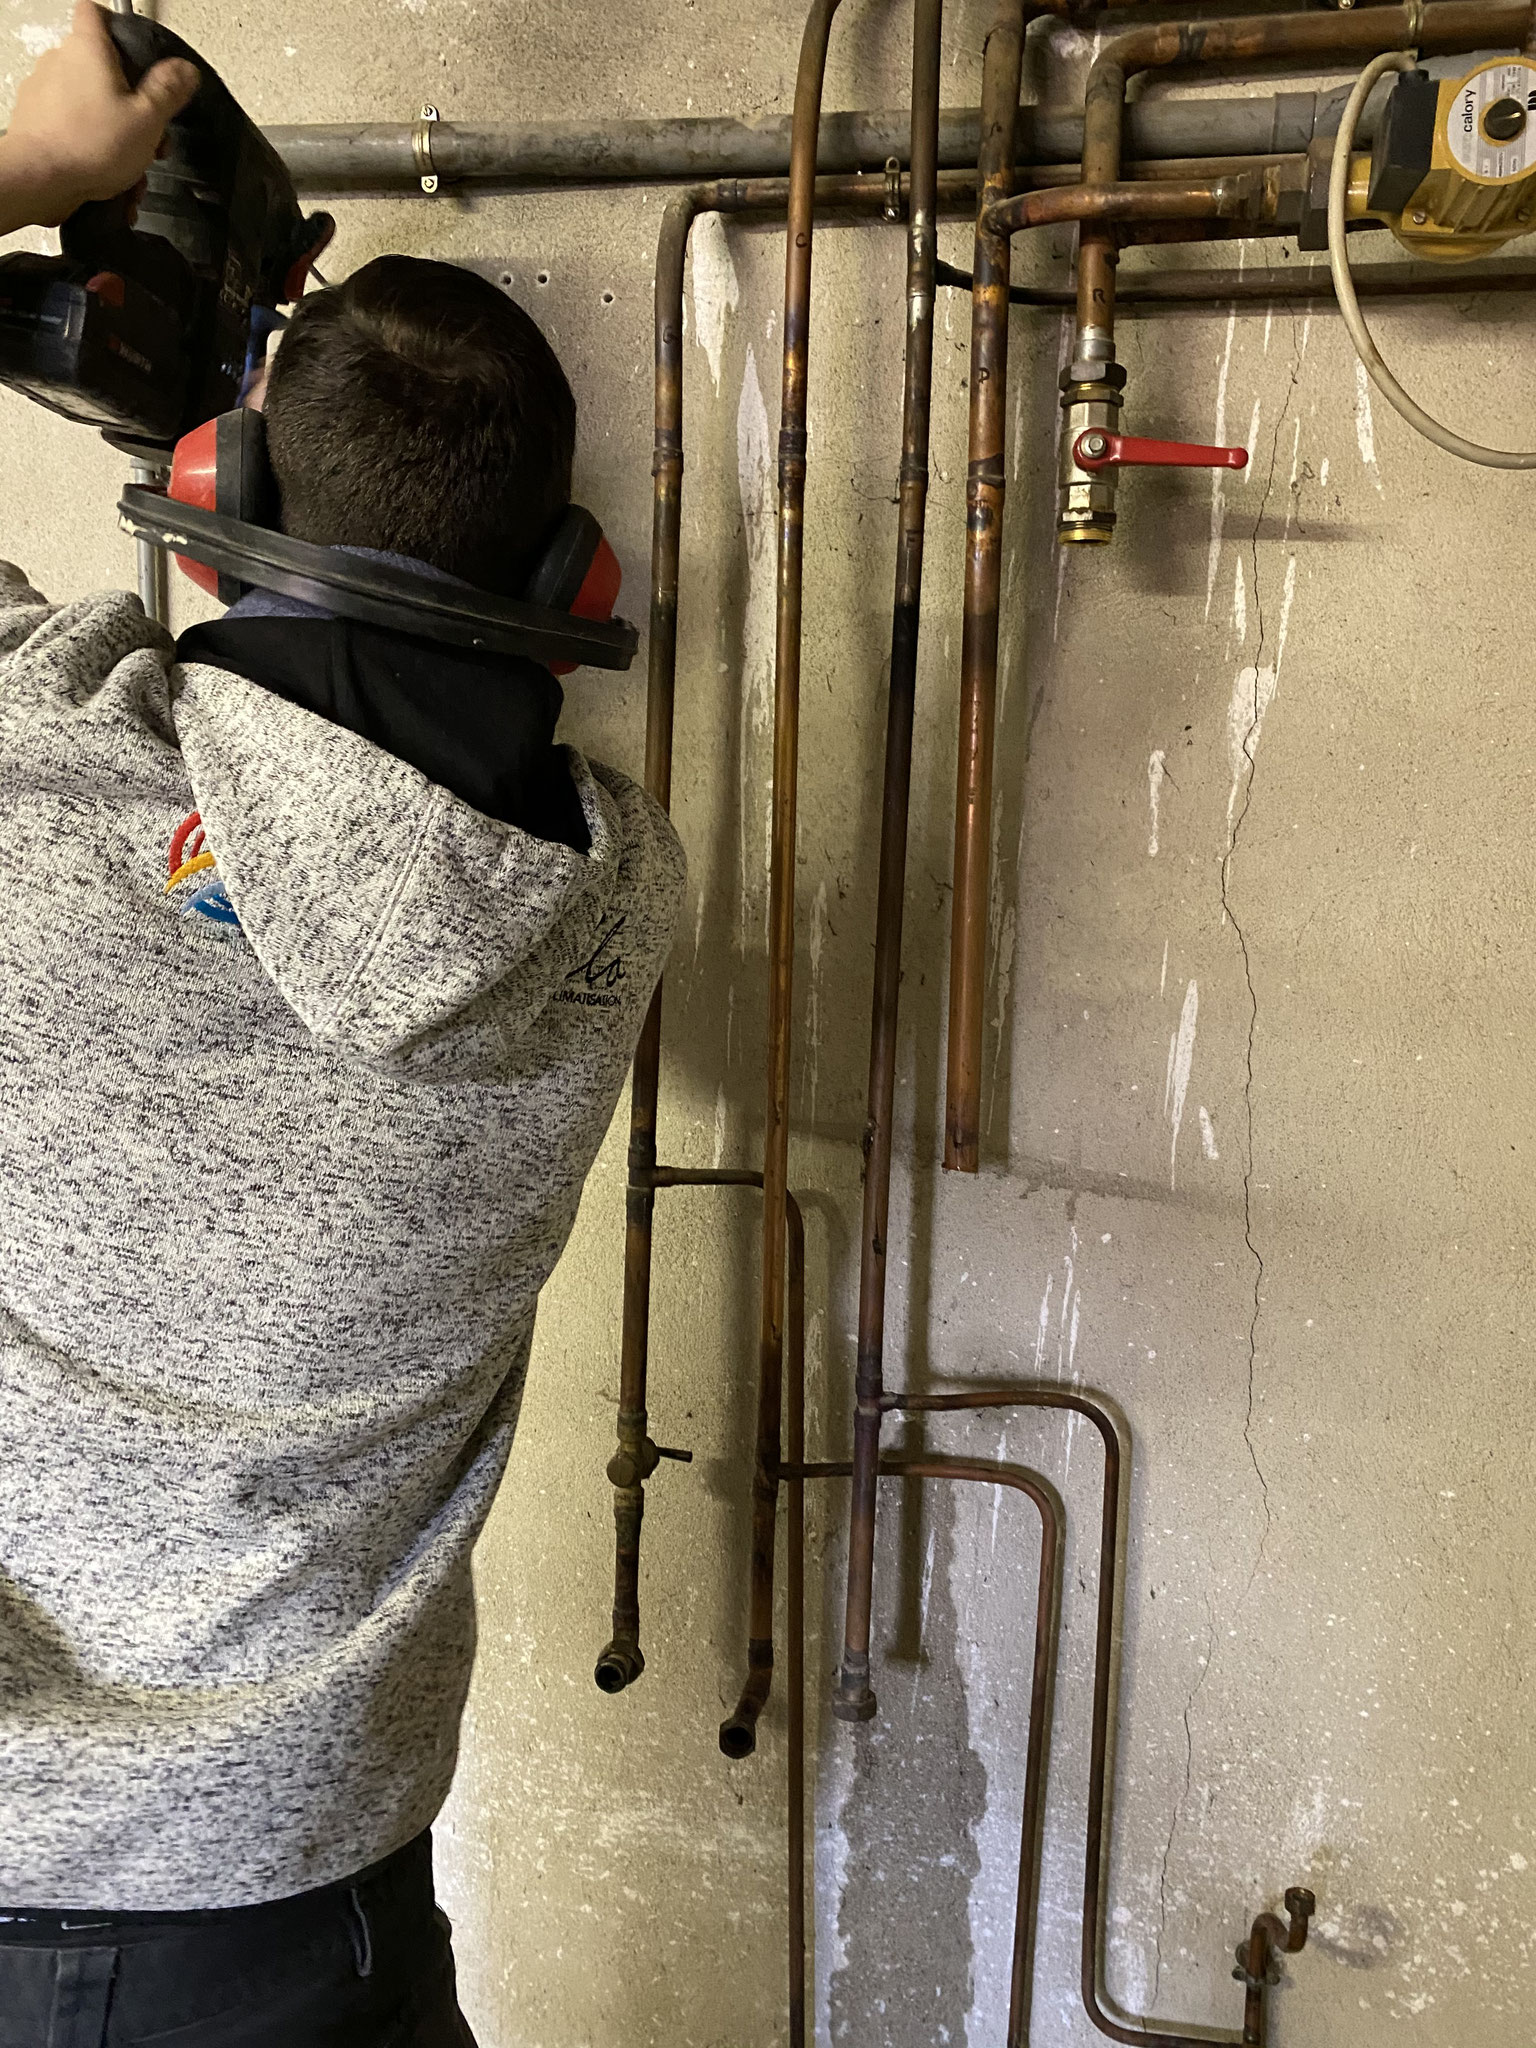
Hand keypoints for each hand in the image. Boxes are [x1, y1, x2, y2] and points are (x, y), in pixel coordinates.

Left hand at [0, 3, 198, 233]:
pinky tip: (111, 176)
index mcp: (89, 48)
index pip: (97, 12)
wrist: (40, 179)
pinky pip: (74, 127)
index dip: (118, 25)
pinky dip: (94, 146)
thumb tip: (185, 69)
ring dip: (115, 129)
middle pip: (100, 66)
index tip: (136, 50)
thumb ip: (168, 90)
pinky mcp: (37, 120)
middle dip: (129, 98)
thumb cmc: (89, 145)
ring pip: (90, 102)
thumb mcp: (148, 118)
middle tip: (148, 127)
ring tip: (132, 164)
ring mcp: (44, 90)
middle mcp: (61, 61)